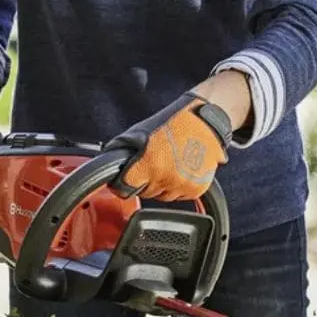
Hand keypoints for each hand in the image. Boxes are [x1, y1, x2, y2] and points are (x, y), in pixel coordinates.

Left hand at [105, 92, 233, 201]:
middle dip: (145, 181)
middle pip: (145, 193)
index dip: (121, 184)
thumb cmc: (175, 121)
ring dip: (162, 185)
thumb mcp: (141, 131)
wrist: (207, 119)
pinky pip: (180, 196)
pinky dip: (179, 186)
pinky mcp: (197, 189)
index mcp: (149, 163)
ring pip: (163, 197)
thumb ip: (124, 150)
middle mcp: (166, 177)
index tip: (122, 181)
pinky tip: (181, 169)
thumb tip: (109, 164)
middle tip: (153, 163)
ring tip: (169, 164)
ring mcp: (183, 185)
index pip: (125, 188)